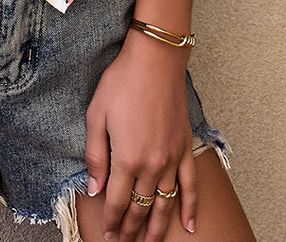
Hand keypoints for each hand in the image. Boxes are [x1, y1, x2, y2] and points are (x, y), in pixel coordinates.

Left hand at [84, 32, 195, 240]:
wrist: (154, 62)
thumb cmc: (121, 83)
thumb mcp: (95, 115)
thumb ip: (95, 155)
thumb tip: (95, 188)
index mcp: (126, 157)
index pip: (116, 200)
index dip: (111, 220)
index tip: (108, 234)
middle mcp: (151, 164)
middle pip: (140, 207)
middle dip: (130, 229)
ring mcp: (171, 158)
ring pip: (164, 204)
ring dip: (156, 227)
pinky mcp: (185, 148)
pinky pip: (190, 186)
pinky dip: (190, 208)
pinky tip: (188, 226)